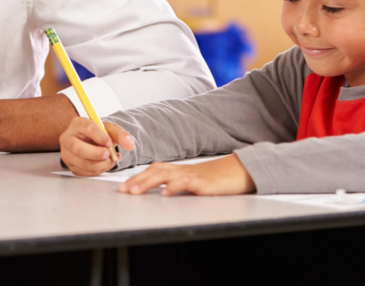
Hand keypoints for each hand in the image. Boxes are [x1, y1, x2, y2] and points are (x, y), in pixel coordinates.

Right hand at [60, 118, 132, 175]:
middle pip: (77, 148)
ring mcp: (67, 153)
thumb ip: (120, 135)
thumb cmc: (98, 134)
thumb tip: (129, 145)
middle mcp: (67, 138)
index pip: (87, 128)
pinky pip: (83, 172)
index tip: (110, 143)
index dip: (100, 136)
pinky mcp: (70, 165)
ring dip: (100, 165)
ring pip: (81, 162)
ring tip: (110, 161)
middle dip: (96, 154)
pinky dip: (97, 171)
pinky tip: (104, 165)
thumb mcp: (110, 130)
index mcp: (77, 124)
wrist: (92, 142)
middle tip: (108, 155)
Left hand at [121, 154, 255, 195]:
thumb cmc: (220, 179)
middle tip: (122, 191)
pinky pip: (186, 183)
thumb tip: (163, 191)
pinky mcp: (204, 184)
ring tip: (134, 191)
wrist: (242, 171)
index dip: (138, 177)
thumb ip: (180, 184)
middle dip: (136, 181)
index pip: (154, 170)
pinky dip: (174, 187)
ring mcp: (193, 176)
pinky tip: (165, 194)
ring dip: (147, 183)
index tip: (123, 187)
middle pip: (155, 172)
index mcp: (180, 170)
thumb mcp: (196, 181)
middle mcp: (183, 171)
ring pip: (165, 176)